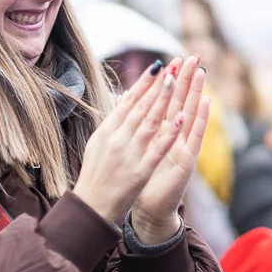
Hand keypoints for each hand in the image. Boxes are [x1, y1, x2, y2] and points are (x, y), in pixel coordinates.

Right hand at [74, 61, 184, 222]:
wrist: (91, 206)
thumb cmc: (95, 174)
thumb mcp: (98, 144)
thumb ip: (112, 122)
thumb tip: (122, 99)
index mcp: (106, 131)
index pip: (128, 102)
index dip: (143, 83)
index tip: (157, 66)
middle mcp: (117, 139)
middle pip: (140, 107)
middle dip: (157, 85)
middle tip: (171, 65)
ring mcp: (129, 154)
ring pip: (149, 122)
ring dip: (163, 100)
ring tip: (175, 81)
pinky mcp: (140, 171)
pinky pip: (157, 148)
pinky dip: (169, 132)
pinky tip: (180, 118)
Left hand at [131, 56, 211, 244]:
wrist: (148, 207)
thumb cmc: (140, 177)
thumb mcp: (135, 146)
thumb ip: (135, 123)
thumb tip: (125, 97)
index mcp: (159, 131)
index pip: (165, 100)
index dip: (170, 80)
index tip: (173, 58)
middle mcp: (173, 136)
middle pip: (180, 102)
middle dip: (186, 79)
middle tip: (194, 56)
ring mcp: (182, 146)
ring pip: (190, 114)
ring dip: (197, 93)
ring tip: (202, 71)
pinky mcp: (187, 160)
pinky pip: (195, 137)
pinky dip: (201, 119)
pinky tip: (207, 102)